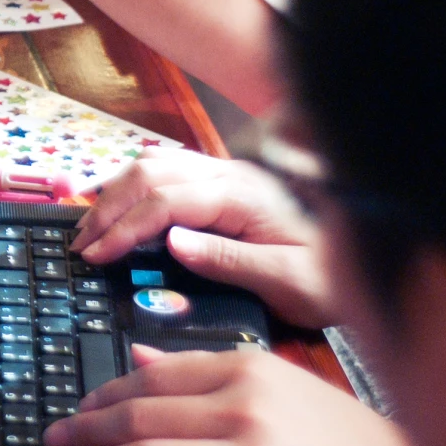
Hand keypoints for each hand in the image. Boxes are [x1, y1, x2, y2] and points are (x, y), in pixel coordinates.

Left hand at [46, 349, 445, 445]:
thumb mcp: (284, 388)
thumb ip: (210, 372)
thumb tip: (140, 355)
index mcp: (249, 370)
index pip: (155, 376)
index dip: (105, 393)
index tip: (78, 409)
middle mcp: (246, 410)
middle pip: (141, 417)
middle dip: (86, 431)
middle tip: (55, 443)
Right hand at [71, 152, 330, 328]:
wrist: (365, 258)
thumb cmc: (329, 279)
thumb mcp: (289, 282)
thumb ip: (231, 261)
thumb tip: (172, 242)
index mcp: (242, 197)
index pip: (164, 202)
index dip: (124, 227)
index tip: (96, 255)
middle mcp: (229, 175)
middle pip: (149, 174)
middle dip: (108, 208)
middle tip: (81, 244)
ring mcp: (225, 173)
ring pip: (153, 164)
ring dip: (115, 192)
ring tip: (91, 226)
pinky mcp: (224, 181)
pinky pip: (166, 167)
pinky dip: (133, 183)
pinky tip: (121, 202)